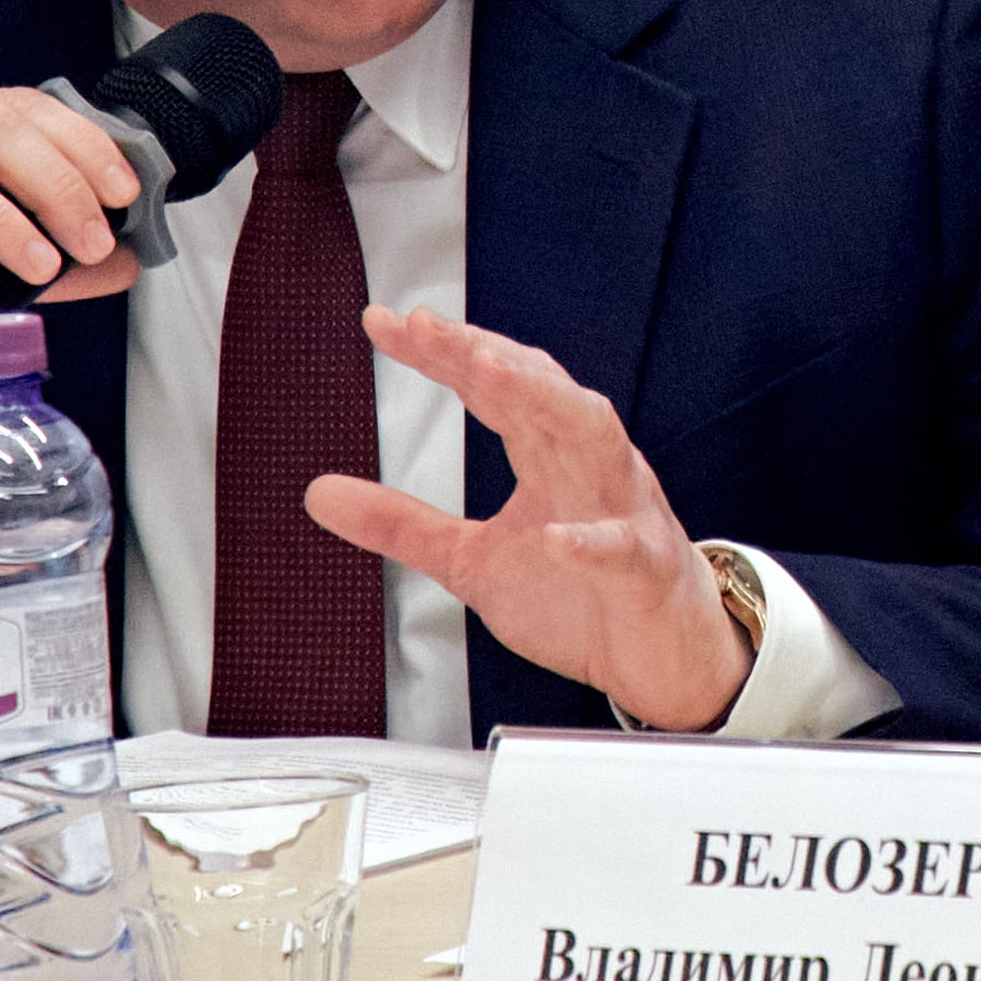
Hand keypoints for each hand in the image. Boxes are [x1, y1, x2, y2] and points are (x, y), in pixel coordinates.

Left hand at [319, 307, 754, 730]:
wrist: (662, 657)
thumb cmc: (582, 595)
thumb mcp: (472, 560)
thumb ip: (403, 524)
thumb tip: (319, 492)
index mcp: (547, 455)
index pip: (494, 386)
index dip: (442, 351)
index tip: (383, 322)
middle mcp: (587, 465)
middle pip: (538, 388)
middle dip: (484, 352)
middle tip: (426, 326)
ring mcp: (622, 509)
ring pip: (594, 435)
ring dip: (544, 399)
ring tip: (490, 372)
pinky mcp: (645, 568)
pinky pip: (621, 547)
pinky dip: (590, 541)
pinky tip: (555, 538)